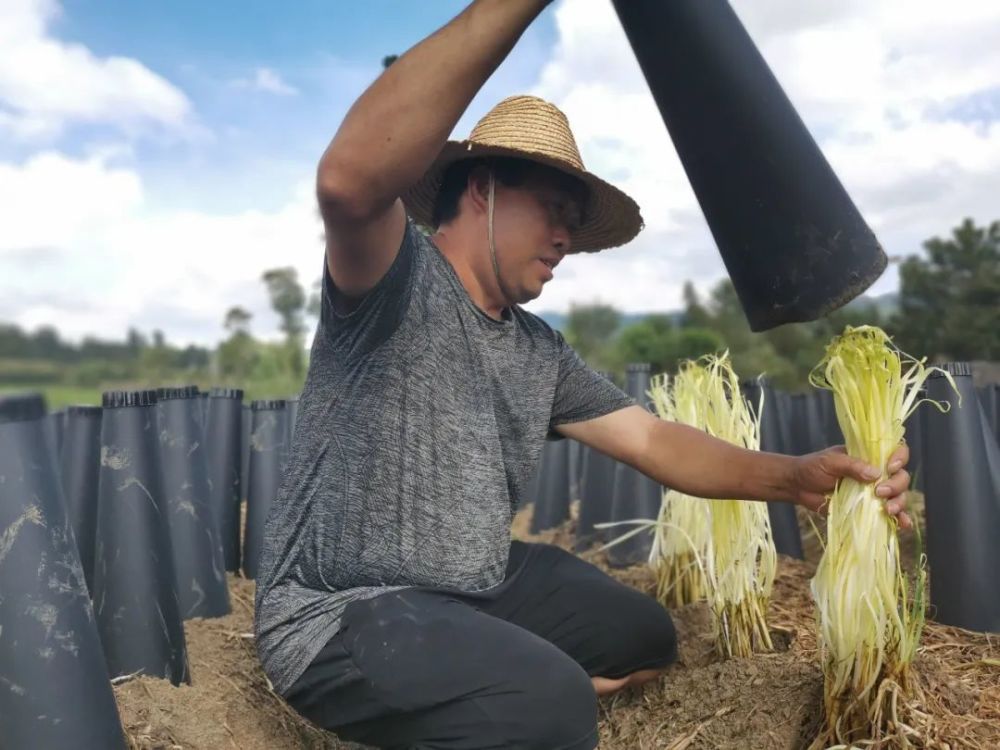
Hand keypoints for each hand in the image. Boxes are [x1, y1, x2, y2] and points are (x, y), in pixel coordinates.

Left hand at [789, 443, 911, 529]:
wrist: (797, 486)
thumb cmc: (812, 468)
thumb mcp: (830, 462)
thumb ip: (851, 465)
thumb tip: (876, 474)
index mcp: (868, 457)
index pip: (894, 452)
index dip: (899, 458)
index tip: (889, 467)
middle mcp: (876, 473)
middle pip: (901, 477)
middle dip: (896, 485)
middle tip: (879, 492)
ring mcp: (874, 492)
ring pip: (899, 495)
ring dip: (899, 503)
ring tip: (887, 510)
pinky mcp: (868, 508)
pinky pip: (889, 513)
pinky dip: (899, 518)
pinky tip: (903, 524)